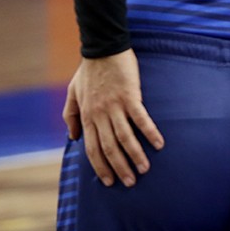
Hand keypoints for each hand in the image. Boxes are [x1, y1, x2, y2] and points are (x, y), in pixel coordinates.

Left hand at [63, 50, 164, 187]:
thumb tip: (72, 137)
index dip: (101, 167)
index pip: (93, 149)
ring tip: (145, 169)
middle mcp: (100, 115)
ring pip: (125, 138)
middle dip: (119, 168)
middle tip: (130, 182)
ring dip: (135, 155)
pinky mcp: (131, 96)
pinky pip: (141, 119)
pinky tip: (159, 143)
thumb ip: (70, 115)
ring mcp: (116, 106)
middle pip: (109, 148)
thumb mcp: (72, 92)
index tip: (109, 181)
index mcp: (87, 116)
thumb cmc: (89, 70)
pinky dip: (150, 132)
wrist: (103, 48)